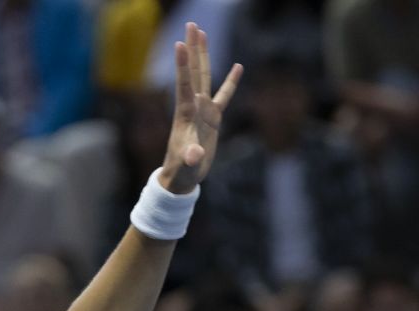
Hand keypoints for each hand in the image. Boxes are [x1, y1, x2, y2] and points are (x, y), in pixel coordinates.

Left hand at [158, 23, 241, 194]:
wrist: (183, 177)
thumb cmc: (182, 172)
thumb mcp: (187, 166)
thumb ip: (191, 158)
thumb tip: (195, 153)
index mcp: (186, 115)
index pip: (184, 85)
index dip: (183, 66)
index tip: (180, 44)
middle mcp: (193, 107)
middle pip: (194, 73)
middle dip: (193, 49)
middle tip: (191, 25)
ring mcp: (203, 111)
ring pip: (205, 77)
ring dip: (204, 55)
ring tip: (202, 33)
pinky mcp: (213, 119)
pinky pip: (224, 96)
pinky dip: (231, 82)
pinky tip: (238, 66)